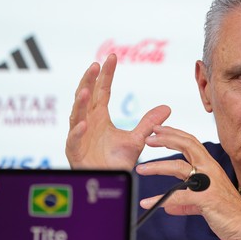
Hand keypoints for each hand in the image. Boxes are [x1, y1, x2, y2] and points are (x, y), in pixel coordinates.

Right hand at [66, 54, 170, 169]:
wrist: (110, 182)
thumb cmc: (116, 161)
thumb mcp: (136, 139)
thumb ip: (148, 123)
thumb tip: (167, 108)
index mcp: (99, 117)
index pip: (102, 91)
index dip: (105, 74)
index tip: (111, 57)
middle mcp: (87, 122)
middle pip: (86, 97)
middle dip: (89, 81)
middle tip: (95, 65)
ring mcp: (79, 136)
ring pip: (76, 116)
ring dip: (80, 103)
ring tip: (86, 91)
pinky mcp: (75, 152)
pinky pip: (74, 140)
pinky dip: (77, 132)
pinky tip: (83, 123)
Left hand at [136, 125, 240, 239]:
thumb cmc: (228, 213)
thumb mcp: (205, 203)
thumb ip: (187, 202)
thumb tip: (169, 207)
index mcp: (210, 167)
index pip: (192, 143)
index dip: (175, 135)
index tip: (159, 131)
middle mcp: (210, 170)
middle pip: (187, 145)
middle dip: (166, 139)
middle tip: (148, 138)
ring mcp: (208, 183)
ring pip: (179, 167)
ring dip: (157, 166)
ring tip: (141, 169)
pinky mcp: (205, 198)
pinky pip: (177, 196)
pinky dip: (161, 199)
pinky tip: (148, 203)